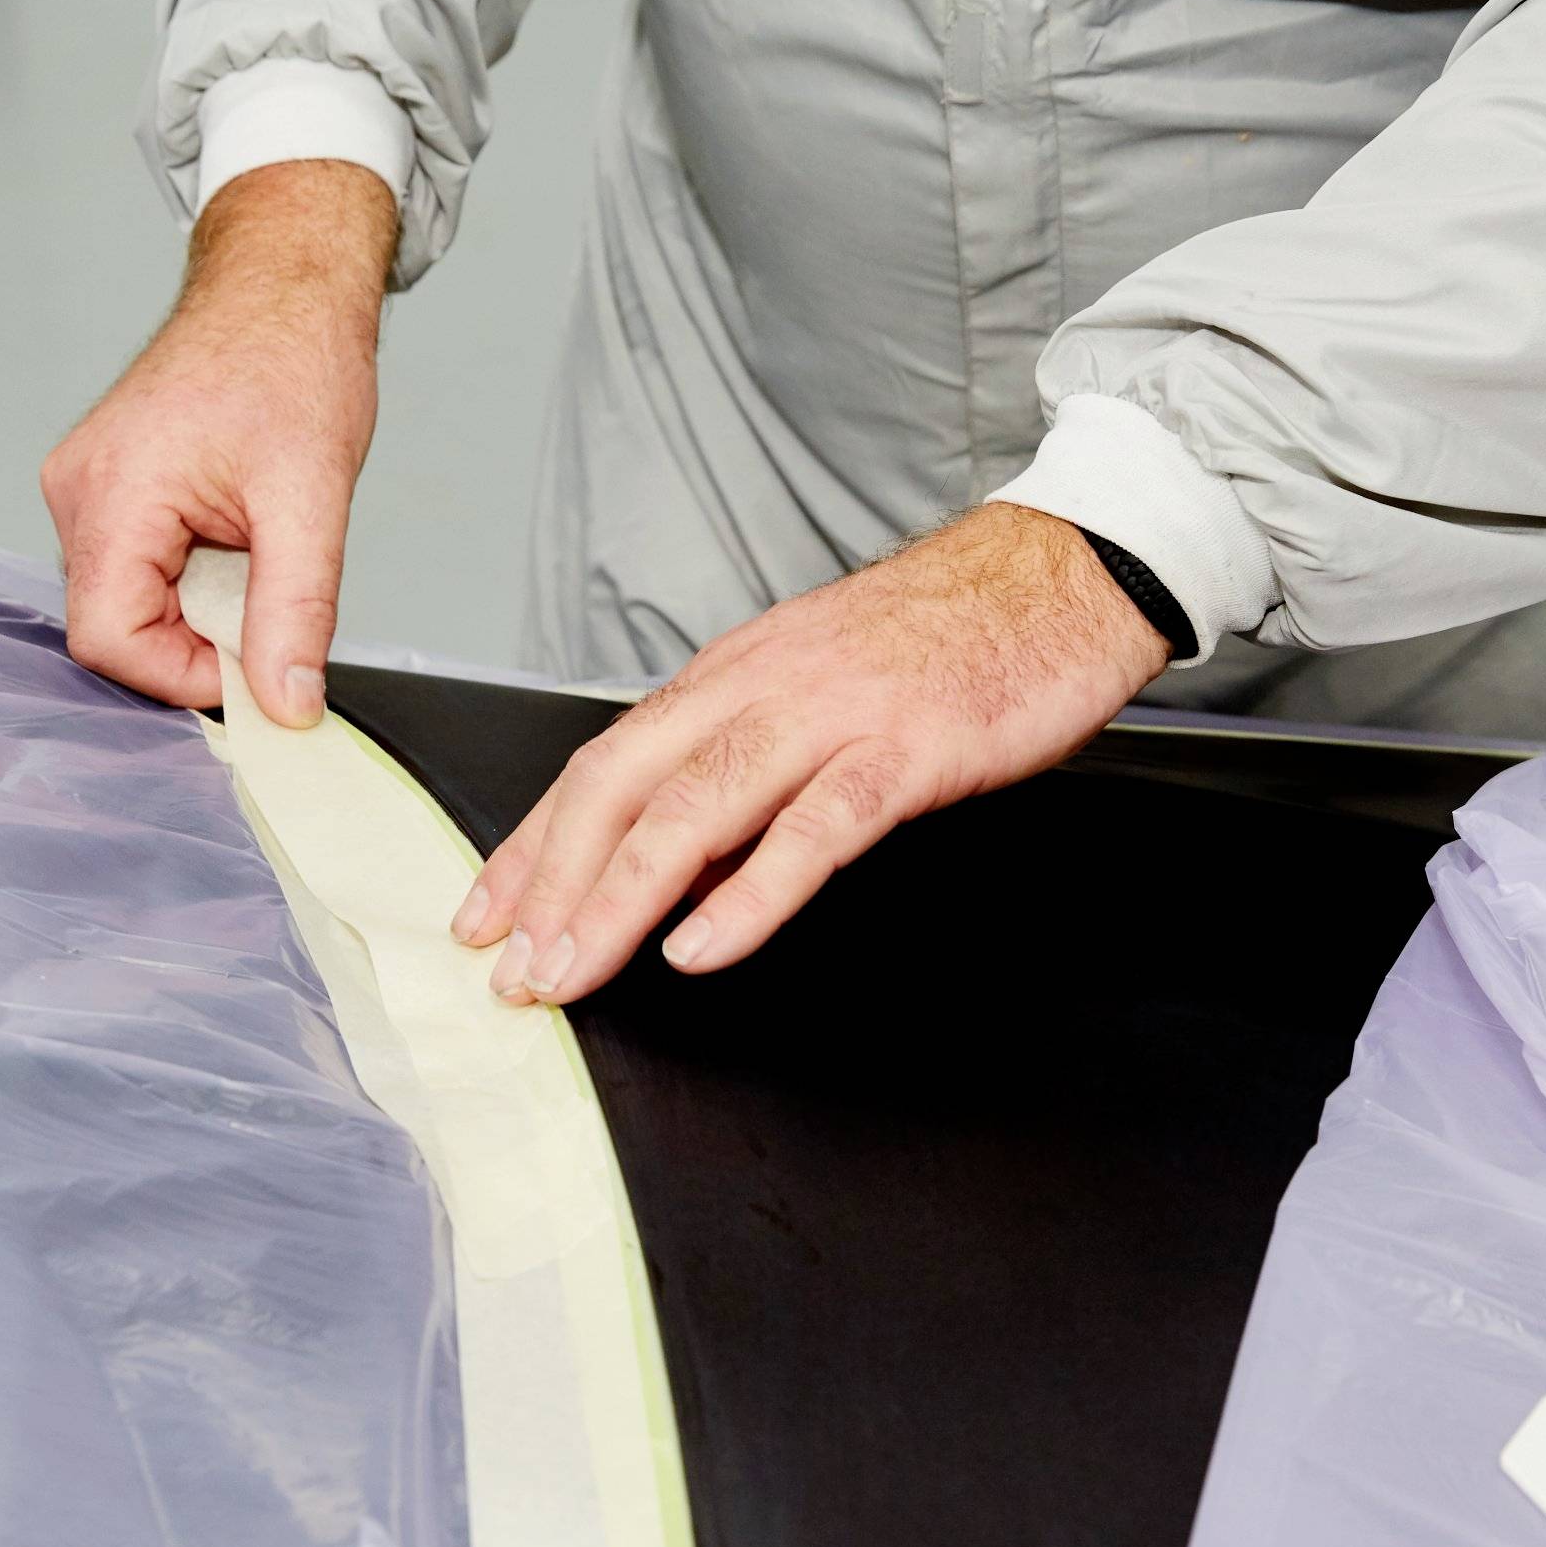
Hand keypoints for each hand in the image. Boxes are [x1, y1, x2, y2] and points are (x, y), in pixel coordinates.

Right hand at [42, 160, 393, 723]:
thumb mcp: (311, 499)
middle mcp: (79, 490)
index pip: (106, 640)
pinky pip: (136, 565)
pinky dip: (192, 574)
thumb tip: (287, 706)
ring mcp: (87, 486)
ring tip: (254, 545)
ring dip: (197, 604)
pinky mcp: (107, 485)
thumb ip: (295, 612)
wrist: (285, 288)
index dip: (182, 676)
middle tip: (267, 596)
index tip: (254, 668)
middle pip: (114, 625)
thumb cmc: (292, 361)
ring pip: (127, 599)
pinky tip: (233, 532)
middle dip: (195, 638)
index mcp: (112, 492)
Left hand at [449, 502, 1169, 1001]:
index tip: (483, 916)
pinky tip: (702, 947)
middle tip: (512, 972)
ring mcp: (831, 712)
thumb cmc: (948, 640)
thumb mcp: (818, 692)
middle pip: (621, 783)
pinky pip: (813, 826)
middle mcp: (761, 684)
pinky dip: (749, 892)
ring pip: (694, 807)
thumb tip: (672, 874)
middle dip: (551, 882)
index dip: (532, 845)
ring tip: (573, 971)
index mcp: (732, 673)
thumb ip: (745, 776)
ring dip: (618, 897)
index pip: (603, 762)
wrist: (1062, 574)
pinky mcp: (905, 747)